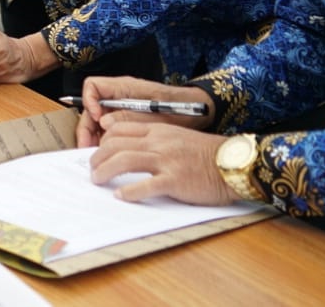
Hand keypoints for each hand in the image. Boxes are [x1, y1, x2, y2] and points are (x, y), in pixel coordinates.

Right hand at [74, 78, 213, 146]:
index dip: (89, 101)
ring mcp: (123, 110)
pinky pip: (111, 132)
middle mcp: (119, 98)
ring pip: (99, 123)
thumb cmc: (180, 108)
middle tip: (87, 149)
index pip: (93, 86)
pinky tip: (111, 158)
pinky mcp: (129, 124)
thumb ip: (128, 117)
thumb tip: (103, 124)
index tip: (96, 117)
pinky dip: (108, 144)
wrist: (200, 114)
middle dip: (87, 128)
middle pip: (91, 108)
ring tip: (98, 158)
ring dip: (95, 138)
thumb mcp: (154, 113)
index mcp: (124, 88)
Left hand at [89, 121, 233, 205]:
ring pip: (124, 160)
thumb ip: (154, 139)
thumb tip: (130, 149)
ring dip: (105, 171)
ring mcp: (166, 160)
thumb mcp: (176, 136)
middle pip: (116, 144)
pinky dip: (129, 191)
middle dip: (98, 157)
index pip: (120, 128)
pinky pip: (146, 185)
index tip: (98, 152)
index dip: (103, 140)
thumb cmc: (206, 153)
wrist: (232, 162)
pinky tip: (120, 196)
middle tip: (92, 169)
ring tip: (97, 180)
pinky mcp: (175, 180)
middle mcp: (158, 142)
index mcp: (158, 130)